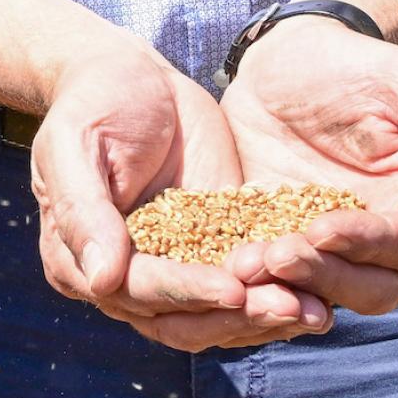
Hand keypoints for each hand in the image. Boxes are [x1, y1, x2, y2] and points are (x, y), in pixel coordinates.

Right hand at [31, 41, 331, 350]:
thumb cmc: (93, 103)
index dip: (187, 293)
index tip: (234, 289)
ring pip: (221, 317)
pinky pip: (249, 287)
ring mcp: (173, 269)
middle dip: (239, 318)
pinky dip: (282, 294)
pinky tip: (322, 294)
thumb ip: (84, 211)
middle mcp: (125, 280)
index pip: (138, 291)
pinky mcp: (215, 251)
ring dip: (267, 318)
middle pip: (184, 321)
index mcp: (78, 262)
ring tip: (315, 309)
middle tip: (290, 306)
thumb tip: (101, 281)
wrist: (132, 76)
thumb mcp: (75, 146)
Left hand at [219, 15, 397, 314]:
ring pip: (324, 294)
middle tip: (273, 255)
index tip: (323, 228)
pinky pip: (277, 279)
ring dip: (287, 289)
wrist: (286, 59)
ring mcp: (335, 246)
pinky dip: (256, 283)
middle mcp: (389, 238)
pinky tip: (222, 270)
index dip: (371, 243)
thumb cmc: (357, 63)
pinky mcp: (285, 241)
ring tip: (242, 267)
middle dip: (324, 277)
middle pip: (372, 287)